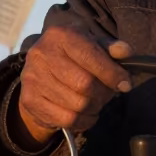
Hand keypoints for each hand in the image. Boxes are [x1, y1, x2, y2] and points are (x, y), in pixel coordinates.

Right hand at [12, 27, 133, 147]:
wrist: (39, 73)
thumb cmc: (73, 57)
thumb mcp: (91, 46)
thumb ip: (110, 48)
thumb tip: (125, 52)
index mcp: (60, 35)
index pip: (91, 57)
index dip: (113, 74)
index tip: (125, 84)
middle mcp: (42, 54)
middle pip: (85, 84)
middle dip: (104, 93)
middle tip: (109, 94)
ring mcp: (33, 78)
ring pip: (78, 105)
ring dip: (95, 108)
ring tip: (97, 102)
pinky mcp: (30, 100)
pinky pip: (68, 119)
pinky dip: (85, 121)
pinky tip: (87, 114)